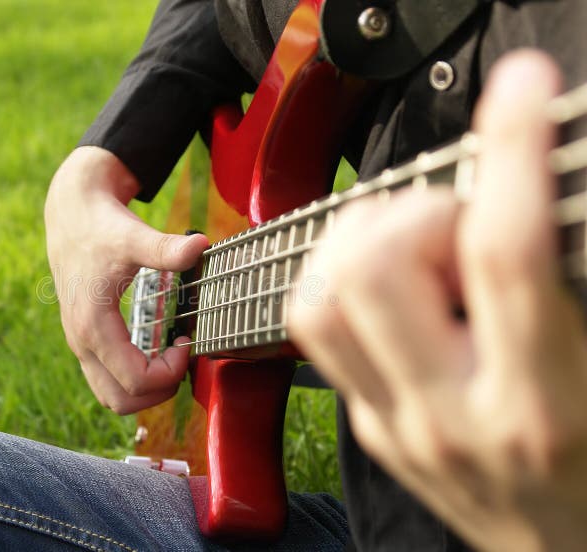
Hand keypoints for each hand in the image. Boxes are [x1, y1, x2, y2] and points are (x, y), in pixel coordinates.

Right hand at [45, 146, 207, 413]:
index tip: (187, 342)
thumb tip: (201, 247)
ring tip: (172, 360)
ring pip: (111, 396)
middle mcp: (81, 342)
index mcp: (92, 326)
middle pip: (120, 401)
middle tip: (183, 358)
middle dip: (159, 391)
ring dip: (145, 390)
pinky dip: (133, 379)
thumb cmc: (101, 226)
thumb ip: (166, 248)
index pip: (135, 381)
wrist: (71, 212)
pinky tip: (156, 352)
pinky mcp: (85, 338)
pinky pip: (107, 379)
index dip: (170, 372)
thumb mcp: (133, 236)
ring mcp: (80, 344)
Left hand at [288, 51, 586, 550]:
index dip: (511, 156)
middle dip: (419, 211)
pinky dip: (338, 279)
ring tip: (417, 238)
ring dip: (361, 239)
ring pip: (322, 299)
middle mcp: (452, 415)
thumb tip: (535, 199)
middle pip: (377, 271)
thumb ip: (572, 281)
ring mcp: (399, 425)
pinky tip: (386, 277)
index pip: (505, 257)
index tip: (519, 91)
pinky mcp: (372, 428)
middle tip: (464, 219)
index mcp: (540, 402)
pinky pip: (315, 331)